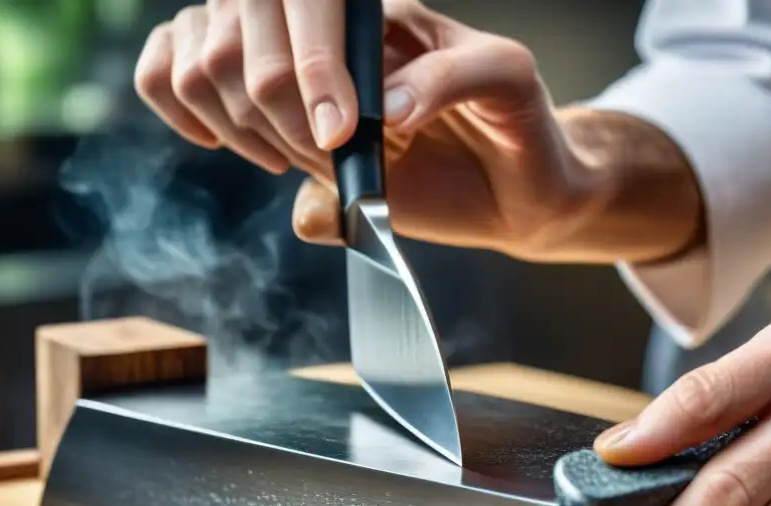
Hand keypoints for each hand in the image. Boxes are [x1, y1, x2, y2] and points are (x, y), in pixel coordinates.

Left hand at [133, 0, 701, 262]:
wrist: (519, 207)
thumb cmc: (444, 189)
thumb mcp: (370, 198)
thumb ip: (326, 197)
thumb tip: (302, 212)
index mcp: (348, 57)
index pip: (275, 41)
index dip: (252, 93)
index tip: (274, 158)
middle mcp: (391, 33)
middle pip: (307, 27)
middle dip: (284, 99)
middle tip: (308, 158)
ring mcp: (446, 41)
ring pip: (369, 31)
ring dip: (341, 97)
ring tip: (344, 145)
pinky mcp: (502, 66)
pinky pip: (455, 66)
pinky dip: (420, 95)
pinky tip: (401, 129)